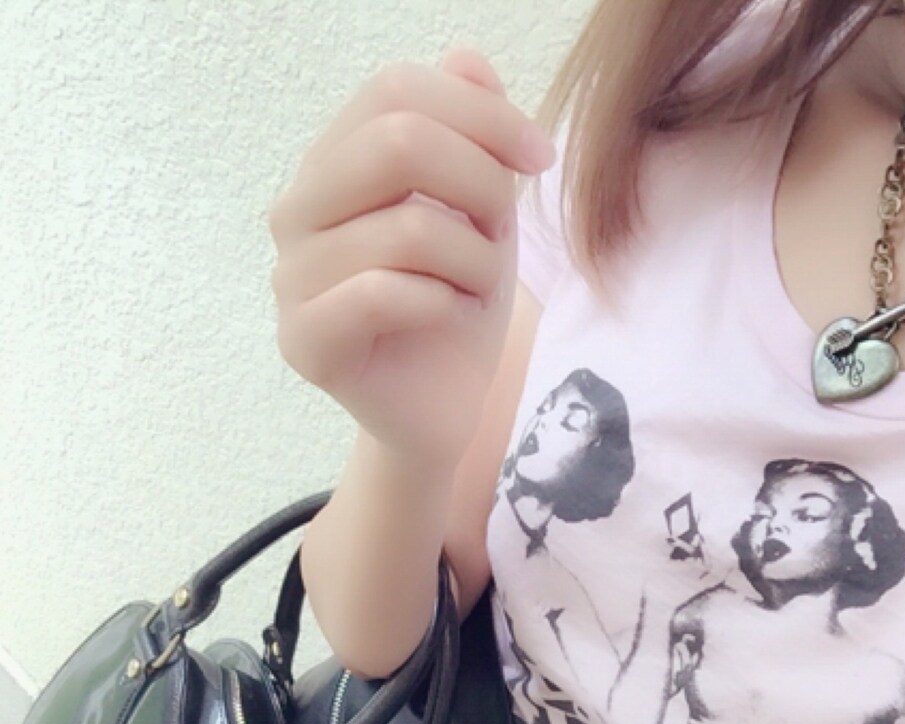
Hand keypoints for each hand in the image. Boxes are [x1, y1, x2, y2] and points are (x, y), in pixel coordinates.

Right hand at [267, 48, 554, 468]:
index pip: (395, 90)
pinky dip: (440, 303)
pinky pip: (380, 294)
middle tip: (506, 231)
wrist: (443, 409)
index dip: (480, 113)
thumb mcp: (481, 211)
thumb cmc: (456, 306)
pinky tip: (448, 317)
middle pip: (396, 141)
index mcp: (332, 164)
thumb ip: (471, 132)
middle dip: (481, 183)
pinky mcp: (303, 342)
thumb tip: (467, 58)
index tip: (538, 157)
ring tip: (475, 288)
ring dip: (473, 261)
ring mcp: (290, 278)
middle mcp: (297, 210)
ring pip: (406, 228)